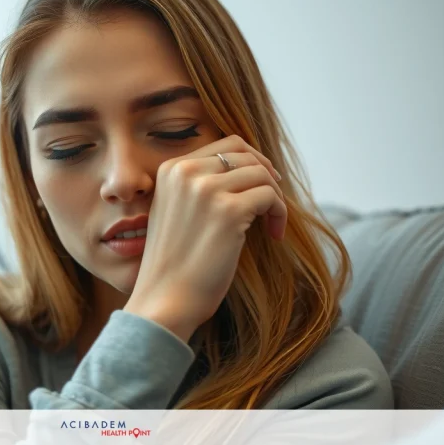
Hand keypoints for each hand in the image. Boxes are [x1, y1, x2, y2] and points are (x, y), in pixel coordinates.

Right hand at [124, 135, 286, 341]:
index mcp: (171, 169)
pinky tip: (273, 235)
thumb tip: (245, 169)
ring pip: (262, 174)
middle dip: (266, 174)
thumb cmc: (174, 263)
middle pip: (245, 153)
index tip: (261, 183)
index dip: (251, 161)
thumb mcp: (175, 210)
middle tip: (272, 202)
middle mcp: (186, 172)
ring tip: (271, 224)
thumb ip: (198, 186)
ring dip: (275, 198)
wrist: (164, 299)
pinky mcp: (229, 211)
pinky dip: (279, 214)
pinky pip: (270, 196)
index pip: (225, 145)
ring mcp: (207, 190)